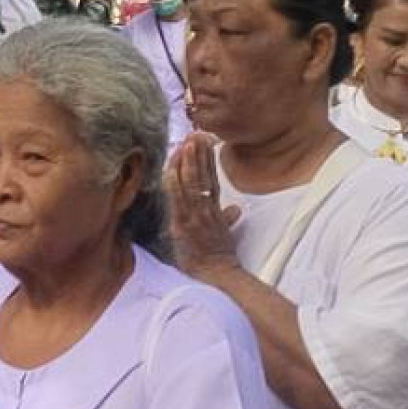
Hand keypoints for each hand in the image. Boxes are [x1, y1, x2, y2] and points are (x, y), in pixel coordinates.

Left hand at [164, 136, 243, 276]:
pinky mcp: (185, 224)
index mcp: (215, 210)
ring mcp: (195, 215)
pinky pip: (179, 200)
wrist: (220, 275)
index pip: (212, 179)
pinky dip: (175, 183)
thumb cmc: (221, 259)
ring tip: (187, 142)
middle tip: (196, 133)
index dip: (208, 160)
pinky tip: (172, 168)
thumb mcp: (226, 235)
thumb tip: (236, 210)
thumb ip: (228, 219)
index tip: (205, 142)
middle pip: (203, 175)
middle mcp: (206, 209)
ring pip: (192, 183)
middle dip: (199, 153)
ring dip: (188, 161)